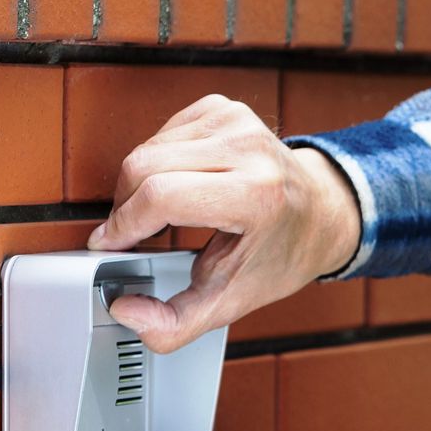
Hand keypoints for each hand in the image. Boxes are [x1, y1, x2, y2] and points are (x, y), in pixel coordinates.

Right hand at [87, 94, 361, 352]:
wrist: (322, 214)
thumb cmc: (282, 256)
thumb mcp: (233, 301)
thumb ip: (177, 322)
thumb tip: (126, 311)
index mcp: (257, 195)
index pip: (163, 196)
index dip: (124, 224)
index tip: (109, 245)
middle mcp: (249, 150)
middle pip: (144, 167)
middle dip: (125, 207)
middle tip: (130, 235)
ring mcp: (237, 122)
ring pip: (147, 148)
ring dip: (138, 185)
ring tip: (159, 215)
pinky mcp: (225, 108)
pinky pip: (163, 132)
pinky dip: (157, 162)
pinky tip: (179, 183)